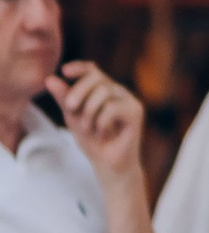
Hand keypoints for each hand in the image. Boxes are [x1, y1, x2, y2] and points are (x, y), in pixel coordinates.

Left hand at [48, 62, 144, 182]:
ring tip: (89, 128)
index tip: (64, 71)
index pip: (92, 70)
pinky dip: (101, 122)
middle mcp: (118, 92)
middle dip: (79, 91)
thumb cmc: (93, 142)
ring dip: (89, 112)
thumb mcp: (73, 118)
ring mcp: (129, 100)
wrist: (108, 166)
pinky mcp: (136, 111)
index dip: (79, 67)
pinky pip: (112, 108)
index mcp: (104, 90)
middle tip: (70, 108)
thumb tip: (49, 79)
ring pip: (104, 91)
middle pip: (97, 77)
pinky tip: (103, 134)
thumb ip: (64, 99)